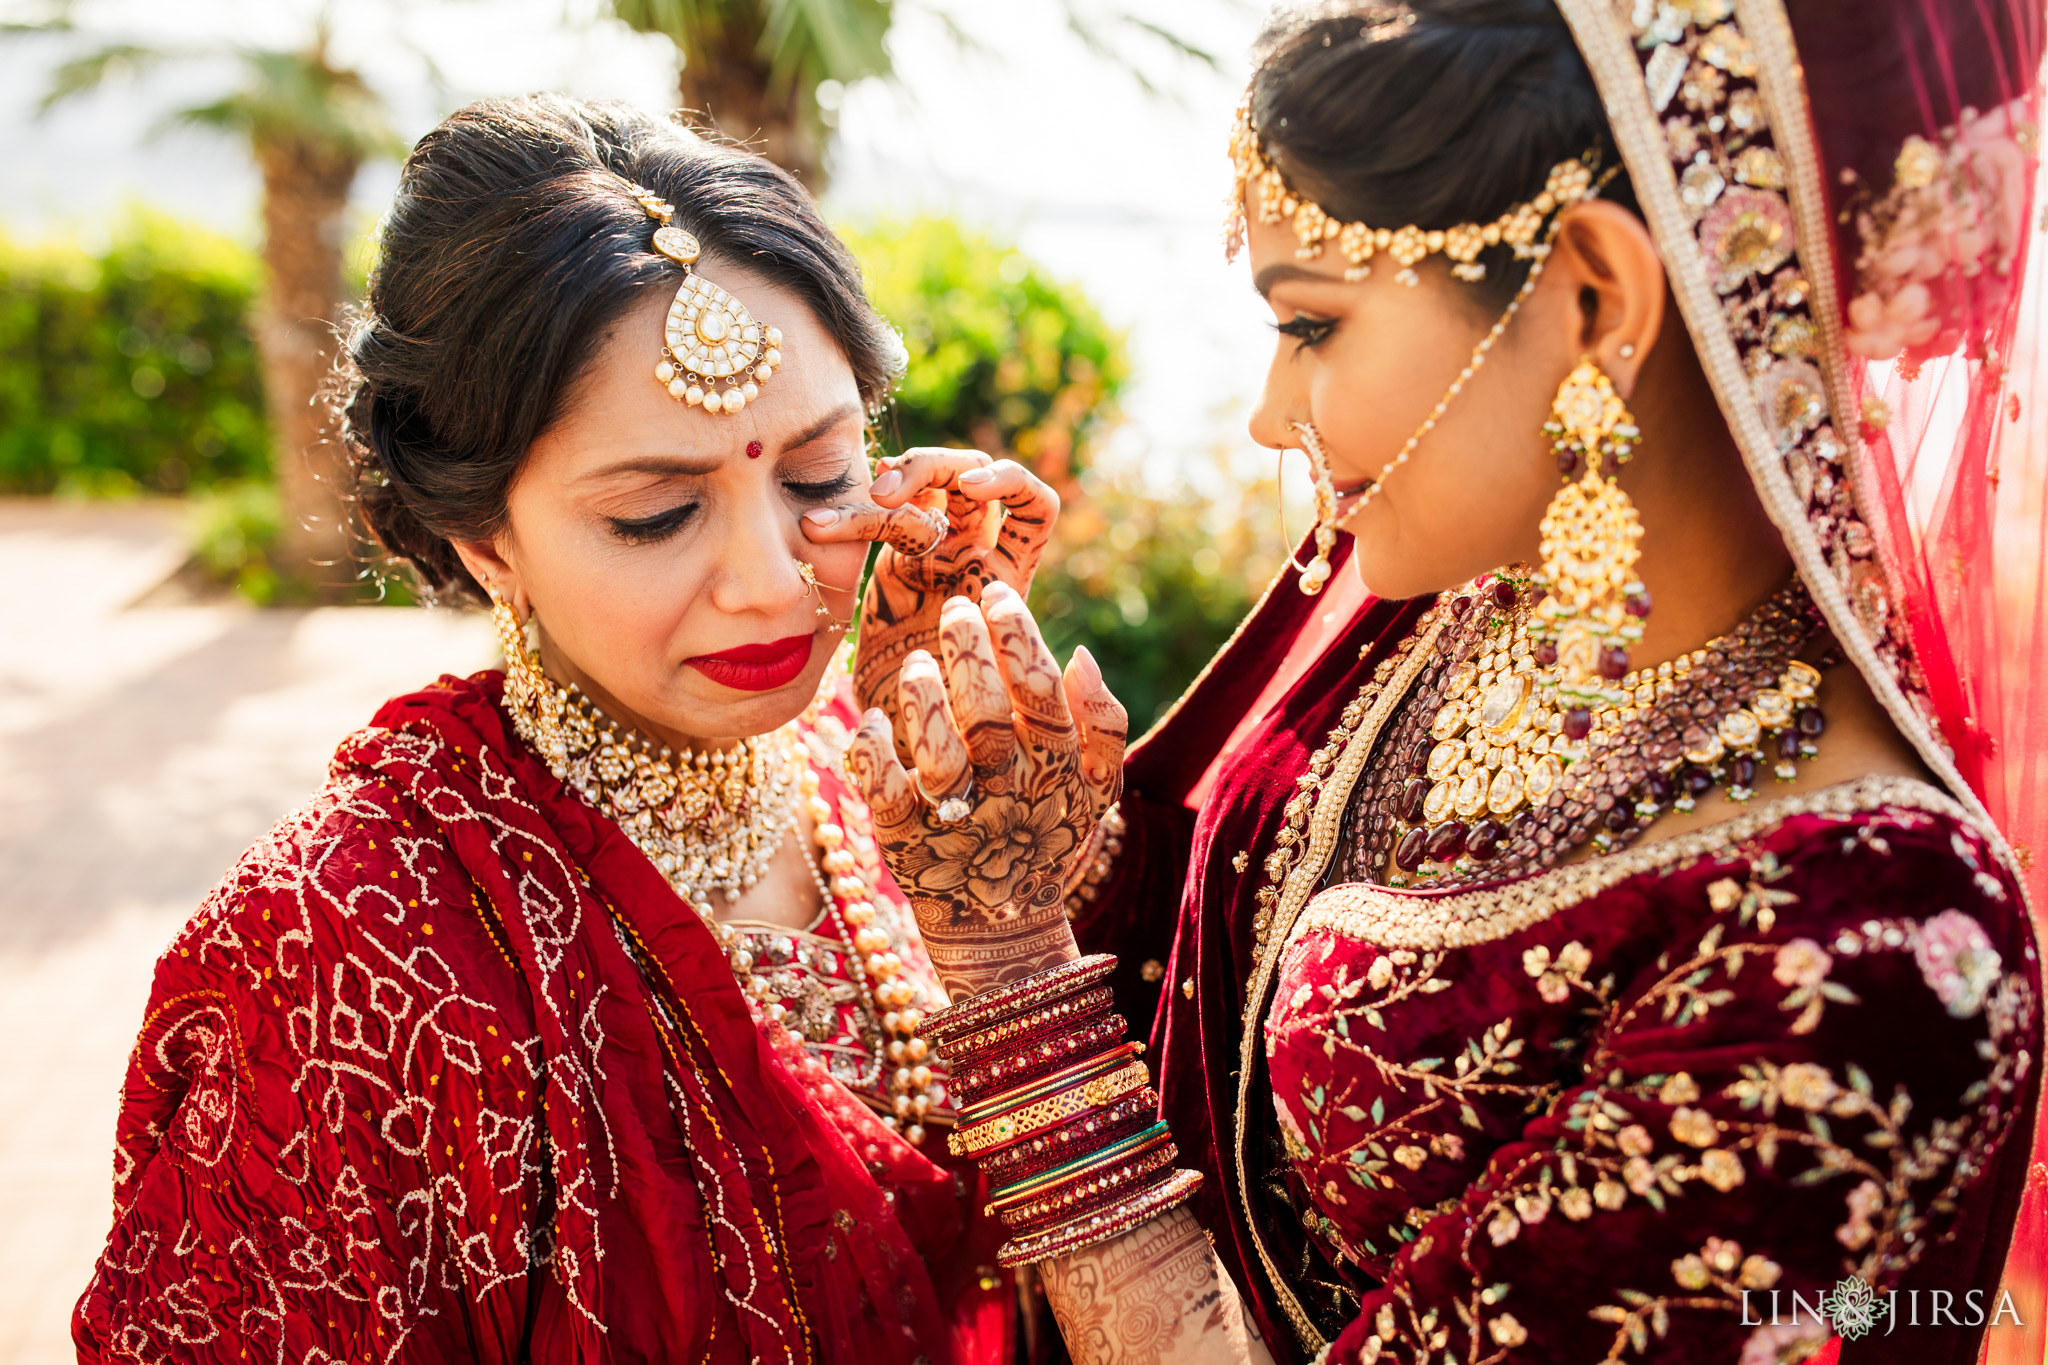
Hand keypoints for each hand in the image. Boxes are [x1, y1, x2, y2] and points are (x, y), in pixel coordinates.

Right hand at [801, 448, 1058, 747]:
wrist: (899, 759)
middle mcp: (971, 560)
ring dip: (887, 483)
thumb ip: (1006, 664)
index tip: (976, 487)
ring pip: (917, 488)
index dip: (1012, 481)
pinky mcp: (887, 568)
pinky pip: (874, 522)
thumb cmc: (954, 739)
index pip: (1033, 507)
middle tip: (891, 489)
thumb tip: (1037, 641)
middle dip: (934, 465)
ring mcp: (927, 559)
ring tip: (854, 505)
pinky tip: (819, 526)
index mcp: (1007, 580)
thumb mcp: (992, 702)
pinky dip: (849, 516)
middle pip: (968, 475)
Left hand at [843, 581, 1125, 997]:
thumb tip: (1082, 656)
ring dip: (924, 701)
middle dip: (969, 652)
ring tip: (915, 664)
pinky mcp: (905, 838)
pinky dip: (872, 755)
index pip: (1040, 689)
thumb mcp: (1095, 785)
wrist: (1003, 926)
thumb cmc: (1046, 828)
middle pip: (989, 713)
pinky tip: (871, 722)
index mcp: (1055, 764)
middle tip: (954, 608)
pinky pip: (883, 793)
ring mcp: (956, 815)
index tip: (995, 593)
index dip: (1018, 636)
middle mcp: (1008, 787)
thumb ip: (1103, 723)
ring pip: (939, 755)